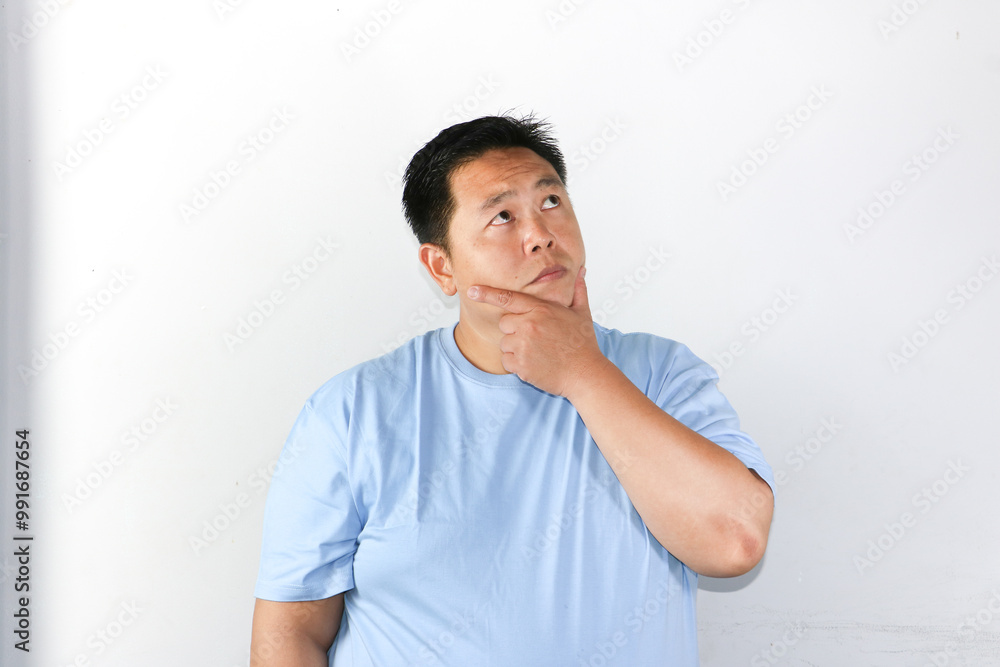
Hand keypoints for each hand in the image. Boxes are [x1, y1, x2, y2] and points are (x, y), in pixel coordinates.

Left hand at [466, 266, 607, 397]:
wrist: (586, 375)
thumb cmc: (584, 344)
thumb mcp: (582, 313)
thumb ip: (577, 290)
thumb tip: (581, 271)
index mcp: (541, 309)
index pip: (507, 298)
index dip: (486, 294)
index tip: (471, 291)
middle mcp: (529, 325)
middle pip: (504, 323)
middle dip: (515, 330)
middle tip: (537, 339)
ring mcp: (523, 345)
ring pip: (505, 343)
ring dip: (516, 348)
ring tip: (539, 353)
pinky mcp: (520, 364)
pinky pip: (506, 361)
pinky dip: (517, 364)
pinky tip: (535, 364)